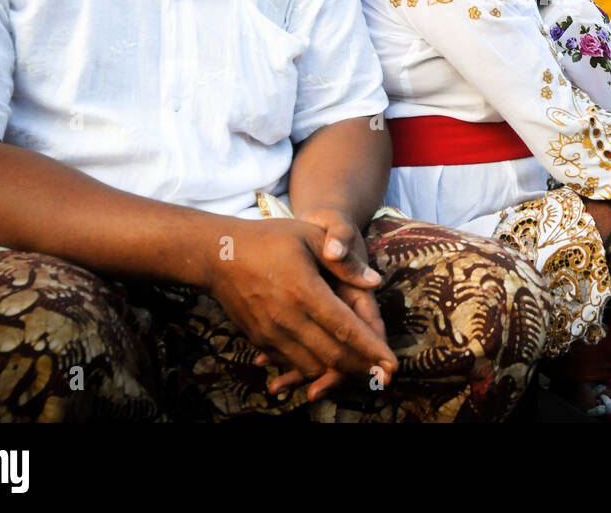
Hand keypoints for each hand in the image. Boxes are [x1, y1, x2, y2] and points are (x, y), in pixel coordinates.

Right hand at [203, 217, 396, 400]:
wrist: (218, 254)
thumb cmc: (269, 239)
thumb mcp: (310, 237)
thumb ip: (343, 263)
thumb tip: (375, 283)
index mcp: (304, 290)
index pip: (345, 327)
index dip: (372, 348)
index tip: (392, 363)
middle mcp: (287, 317)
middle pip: (332, 355)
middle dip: (362, 368)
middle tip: (384, 374)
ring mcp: (270, 332)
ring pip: (312, 365)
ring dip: (338, 372)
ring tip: (362, 370)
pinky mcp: (259, 340)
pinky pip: (291, 362)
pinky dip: (313, 367)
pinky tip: (330, 364)